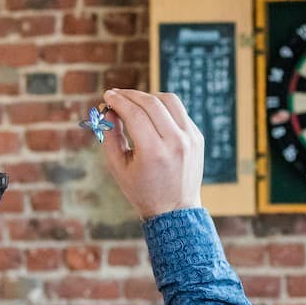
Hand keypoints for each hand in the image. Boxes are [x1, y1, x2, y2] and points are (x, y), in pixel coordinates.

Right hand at [101, 89, 203, 219]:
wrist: (175, 209)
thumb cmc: (142, 190)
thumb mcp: (118, 167)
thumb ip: (110, 136)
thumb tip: (109, 109)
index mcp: (154, 152)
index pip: (134, 113)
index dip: (118, 101)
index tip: (107, 95)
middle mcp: (176, 142)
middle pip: (151, 103)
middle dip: (130, 95)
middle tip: (116, 95)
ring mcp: (191, 138)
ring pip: (169, 100)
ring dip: (148, 96)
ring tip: (134, 102)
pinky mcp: (198, 136)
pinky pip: (179, 111)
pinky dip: (163, 107)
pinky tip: (150, 113)